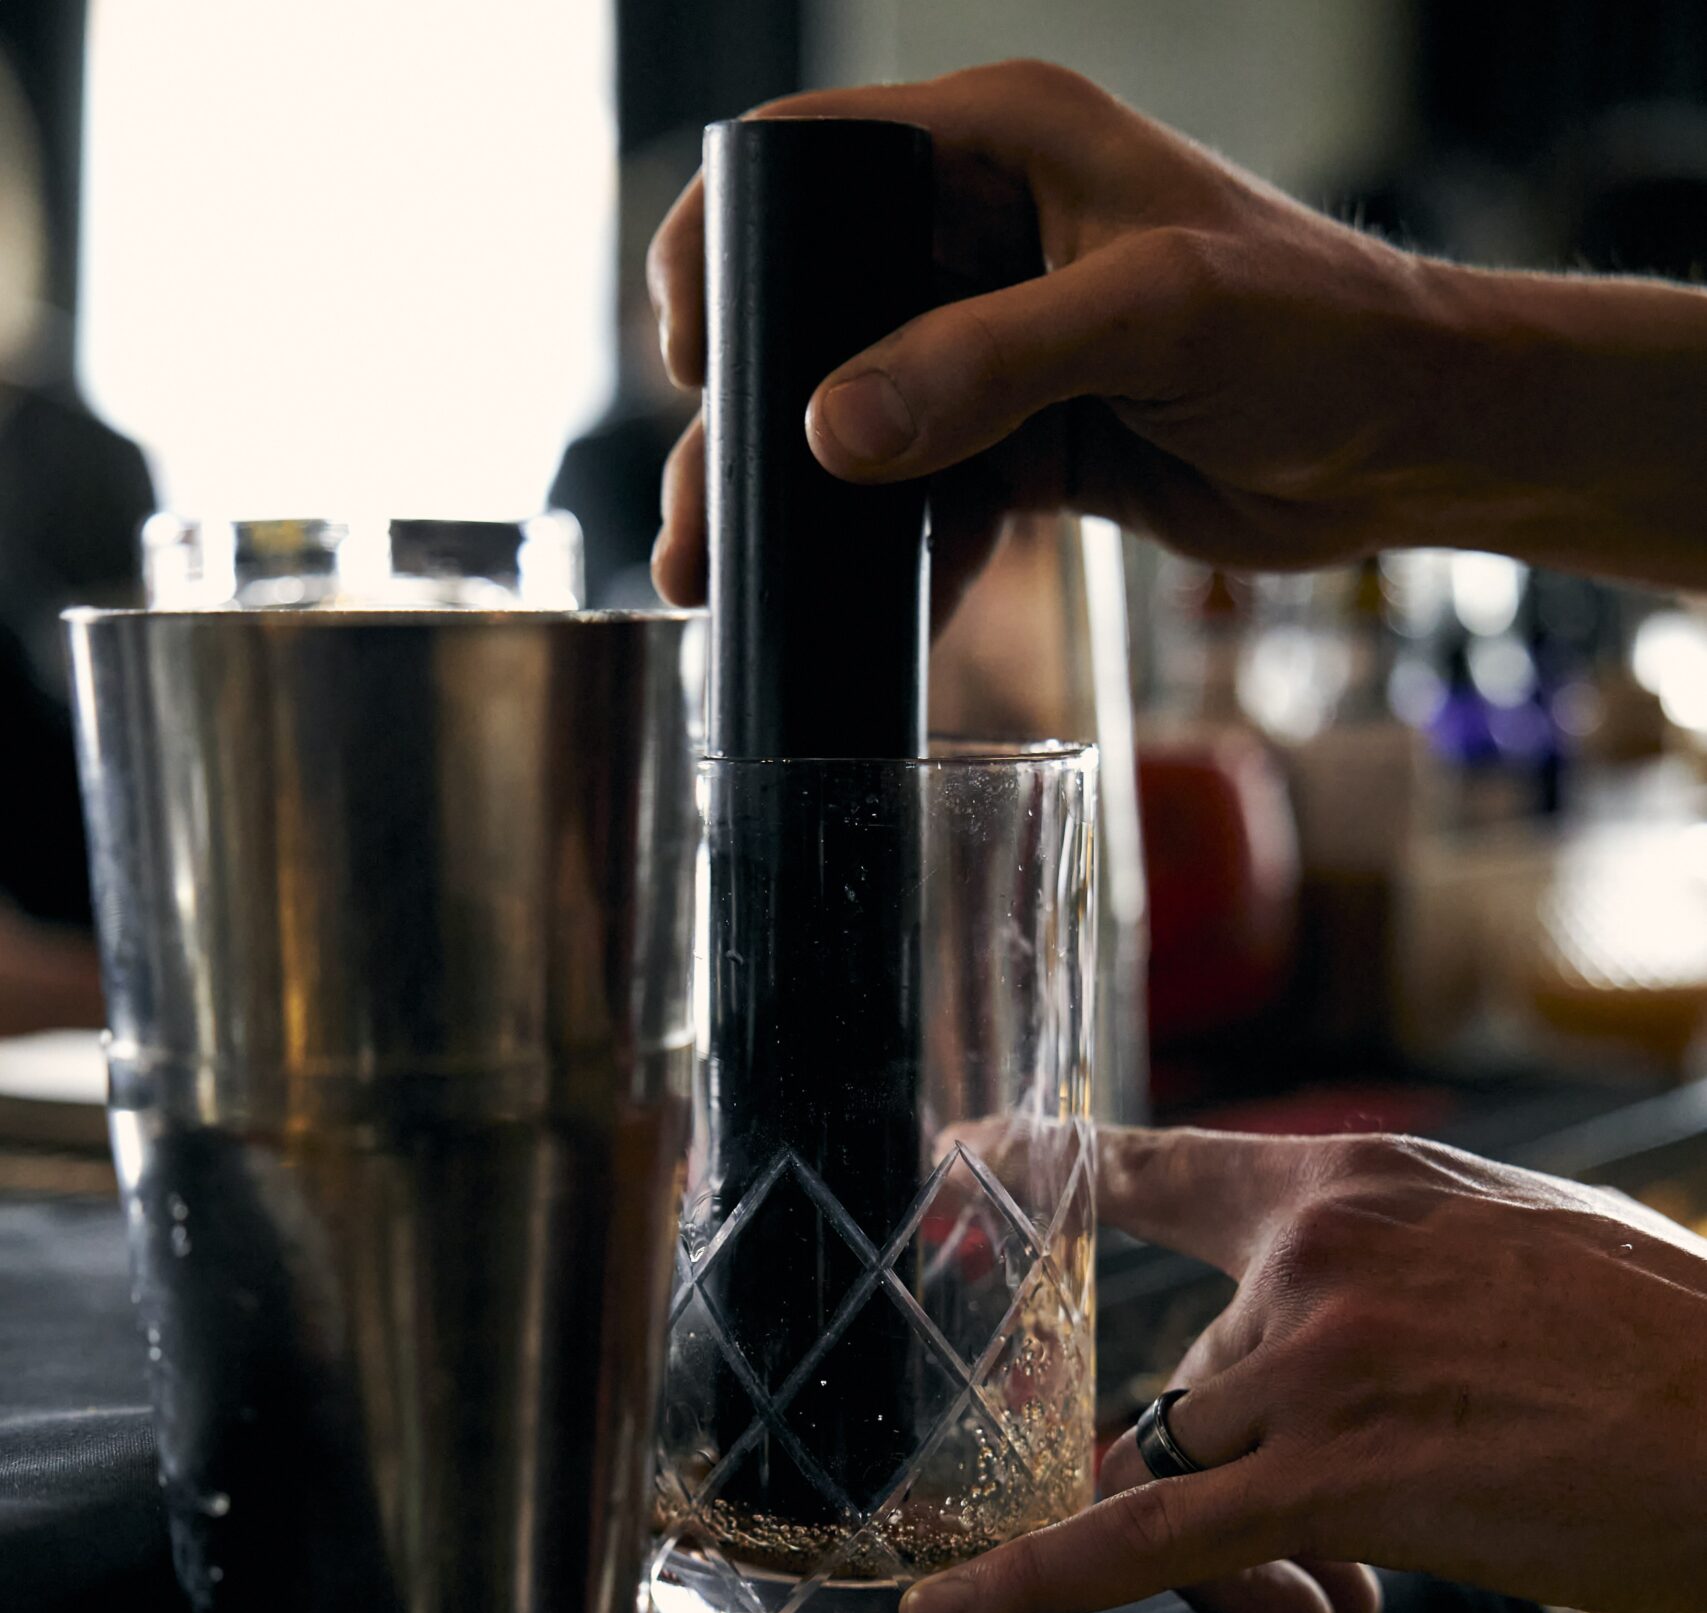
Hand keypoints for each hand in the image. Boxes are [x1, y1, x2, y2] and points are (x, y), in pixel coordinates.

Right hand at [648, 60, 1706, 610]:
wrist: (1412, 439)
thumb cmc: (1315, 329)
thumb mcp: (1147, 319)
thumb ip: (985, 365)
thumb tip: (829, 430)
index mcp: (1003, 144)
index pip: (813, 161)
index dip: (728, 246)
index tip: (688, 357)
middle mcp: (987, 235)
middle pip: (815, 316)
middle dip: (747, 422)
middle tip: (695, 522)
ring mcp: (1004, 346)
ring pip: (861, 423)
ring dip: (804, 508)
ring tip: (732, 588)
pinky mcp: (1031, 441)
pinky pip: (931, 499)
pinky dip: (897, 556)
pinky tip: (864, 617)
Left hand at [897, 1128, 1706, 1612]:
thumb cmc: (1673, 1348)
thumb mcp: (1521, 1247)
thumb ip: (1394, 1283)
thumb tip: (1300, 1379)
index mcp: (1366, 1186)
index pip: (1172, 1168)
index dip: (1057, 1165)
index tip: (964, 1153)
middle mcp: (1320, 1256)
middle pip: (1184, 1383)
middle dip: (1228, 1472)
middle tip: (1324, 1549)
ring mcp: (1319, 1362)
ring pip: (1181, 1464)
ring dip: (1248, 1546)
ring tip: (1347, 1591)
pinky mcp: (1336, 1477)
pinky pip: (1144, 1535)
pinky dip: (1033, 1578)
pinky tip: (940, 1610)